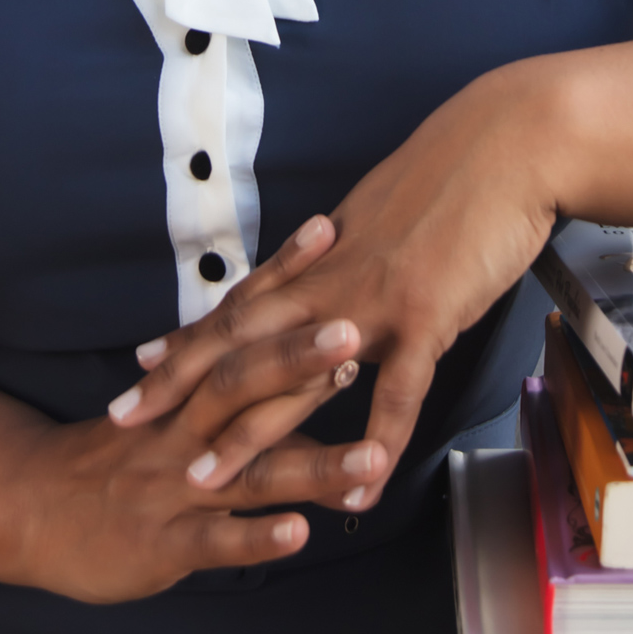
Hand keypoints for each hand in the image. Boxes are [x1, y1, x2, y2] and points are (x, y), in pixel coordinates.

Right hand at [11, 221, 388, 601]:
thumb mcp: (172, 410)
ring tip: (371, 458)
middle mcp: (183, 427)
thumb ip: (239, 389)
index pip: (240, 318)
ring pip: (251, 469)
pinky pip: (217, 540)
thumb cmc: (116, 458)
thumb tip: (318, 367)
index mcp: (188, 388)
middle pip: (243, 383)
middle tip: (354, 331)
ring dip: (314, 464)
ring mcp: (175, 484)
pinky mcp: (166, 543)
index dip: (282, 276)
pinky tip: (299, 534)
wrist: (33, 510)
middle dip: (299, 358)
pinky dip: (257, 539)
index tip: (327, 232)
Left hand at [110, 63, 559, 509]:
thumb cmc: (453, 176)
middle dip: (180, 386)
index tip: (142, 366)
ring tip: (209, 482)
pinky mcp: (426, 316)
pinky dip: (375, 443)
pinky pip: (396, 393)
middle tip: (128, 423)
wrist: (504, 144)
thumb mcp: (384, 213)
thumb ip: (352, 251)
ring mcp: (374, 301)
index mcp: (321, 257)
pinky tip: (359, 489)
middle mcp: (331, 279)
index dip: (187, 337)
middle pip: (239, 340)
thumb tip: (331, 262)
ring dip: (249, 433)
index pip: (240, 305)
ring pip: (295, 374)